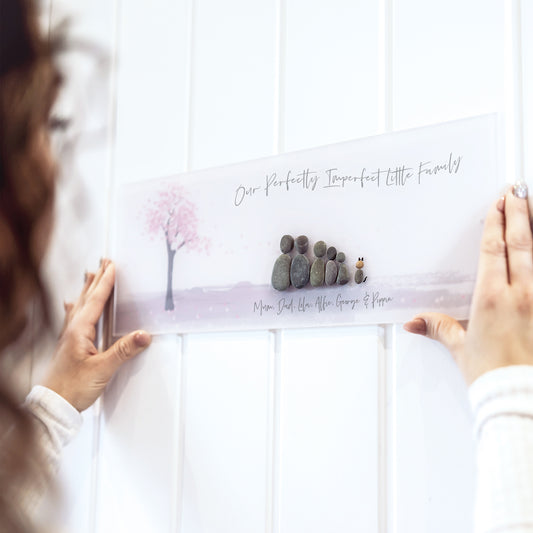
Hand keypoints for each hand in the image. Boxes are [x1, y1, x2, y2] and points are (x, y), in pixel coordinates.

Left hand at [42, 259, 150, 410]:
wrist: (53, 405)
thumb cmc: (72, 388)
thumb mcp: (103, 369)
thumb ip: (124, 351)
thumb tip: (143, 335)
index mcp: (80, 331)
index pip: (96, 301)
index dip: (105, 283)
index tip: (112, 266)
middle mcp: (72, 330)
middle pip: (86, 298)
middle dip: (96, 279)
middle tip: (103, 262)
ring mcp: (68, 337)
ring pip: (79, 305)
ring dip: (87, 289)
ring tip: (90, 275)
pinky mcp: (68, 346)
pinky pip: (73, 317)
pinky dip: (76, 306)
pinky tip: (71, 305)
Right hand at [404, 184, 532, 384]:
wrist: (520, 397)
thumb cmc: (492, 373)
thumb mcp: (460, 347)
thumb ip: (438, 327)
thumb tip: (413, 322)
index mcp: (491, 297)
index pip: (494, 249)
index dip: (495, 222)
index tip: (498, 203)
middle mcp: (520, 293)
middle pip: (521, 242)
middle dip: (519, 212)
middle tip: (518, 190)